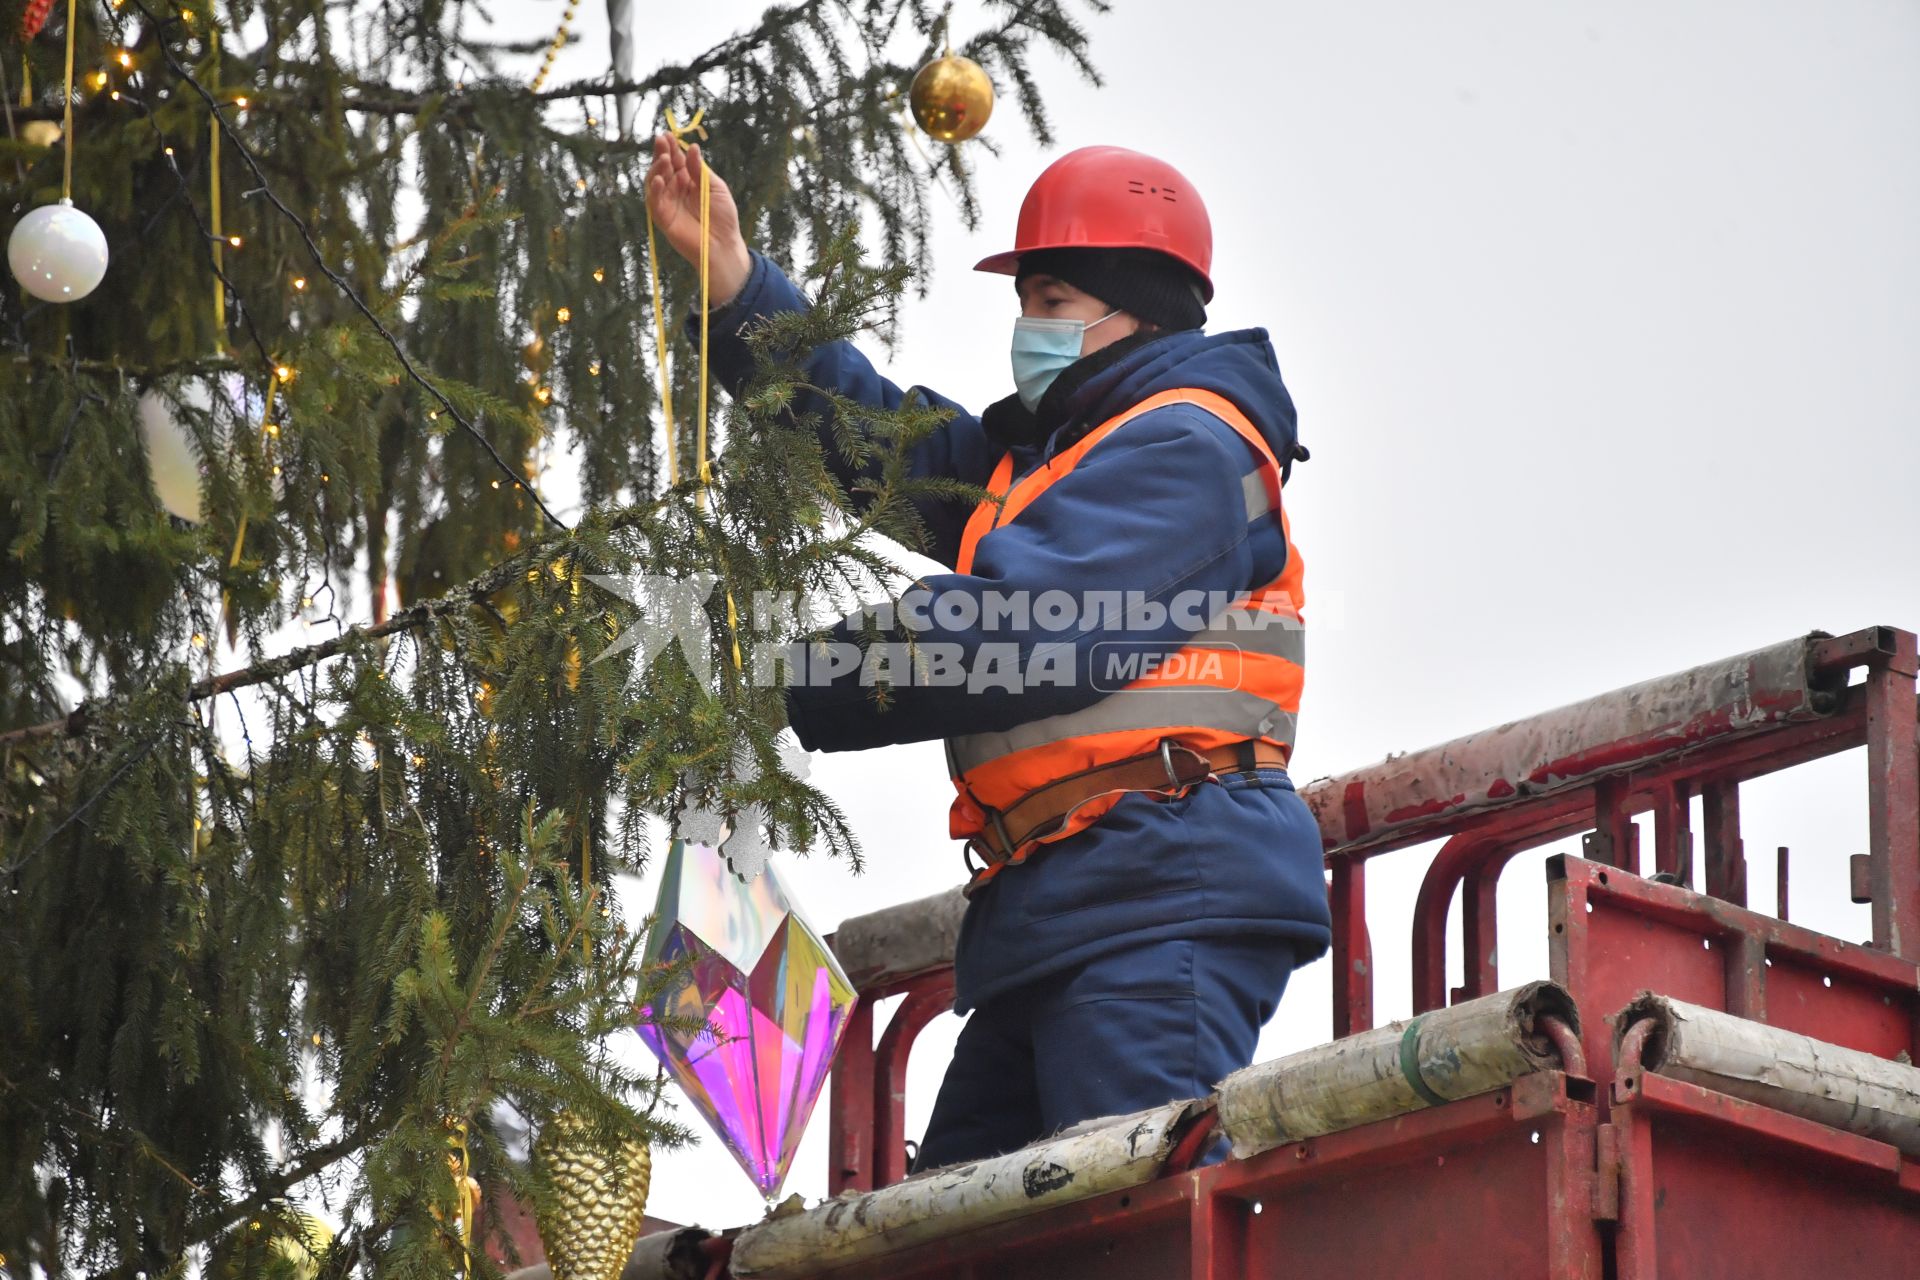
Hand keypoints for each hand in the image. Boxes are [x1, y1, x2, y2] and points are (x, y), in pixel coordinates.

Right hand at [645, 134, 753, 307]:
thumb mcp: (715, 188)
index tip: (669, 134)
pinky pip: (655, 202)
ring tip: (663, 158)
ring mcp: (668, 203)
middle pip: (664, 168)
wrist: (724, 245)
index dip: (671, 148)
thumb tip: (693, 148)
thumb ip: (701, 170)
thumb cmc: (723, 217)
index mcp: (688, 180)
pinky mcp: (663, 218)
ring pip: (656, 182)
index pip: (676, 160)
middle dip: (662, 153)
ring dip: (657, 168)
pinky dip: (654, 190)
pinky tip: (659, 179)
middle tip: (662, 140)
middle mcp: (675, 189)